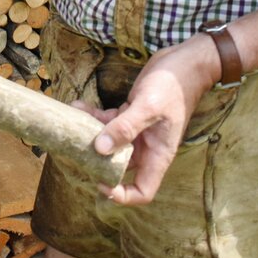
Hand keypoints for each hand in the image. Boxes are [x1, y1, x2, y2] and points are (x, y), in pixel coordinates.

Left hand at [80, 34, 221, 205]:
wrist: (185, 62)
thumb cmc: (173, 86)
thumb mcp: (149, 107)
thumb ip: (125, 127)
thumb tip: (100, 149)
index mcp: (158, 154)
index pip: (143, 190)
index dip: (122, 194)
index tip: (101, 182)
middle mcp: (147, 147)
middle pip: (121, 168)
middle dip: (99, 163)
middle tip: (77, 152)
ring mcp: (139, 131)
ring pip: (111, 143)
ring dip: (91, 136)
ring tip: (72, 126)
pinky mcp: (131, 114)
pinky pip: (109, 122)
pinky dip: (94, 116)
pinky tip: (79, 106)